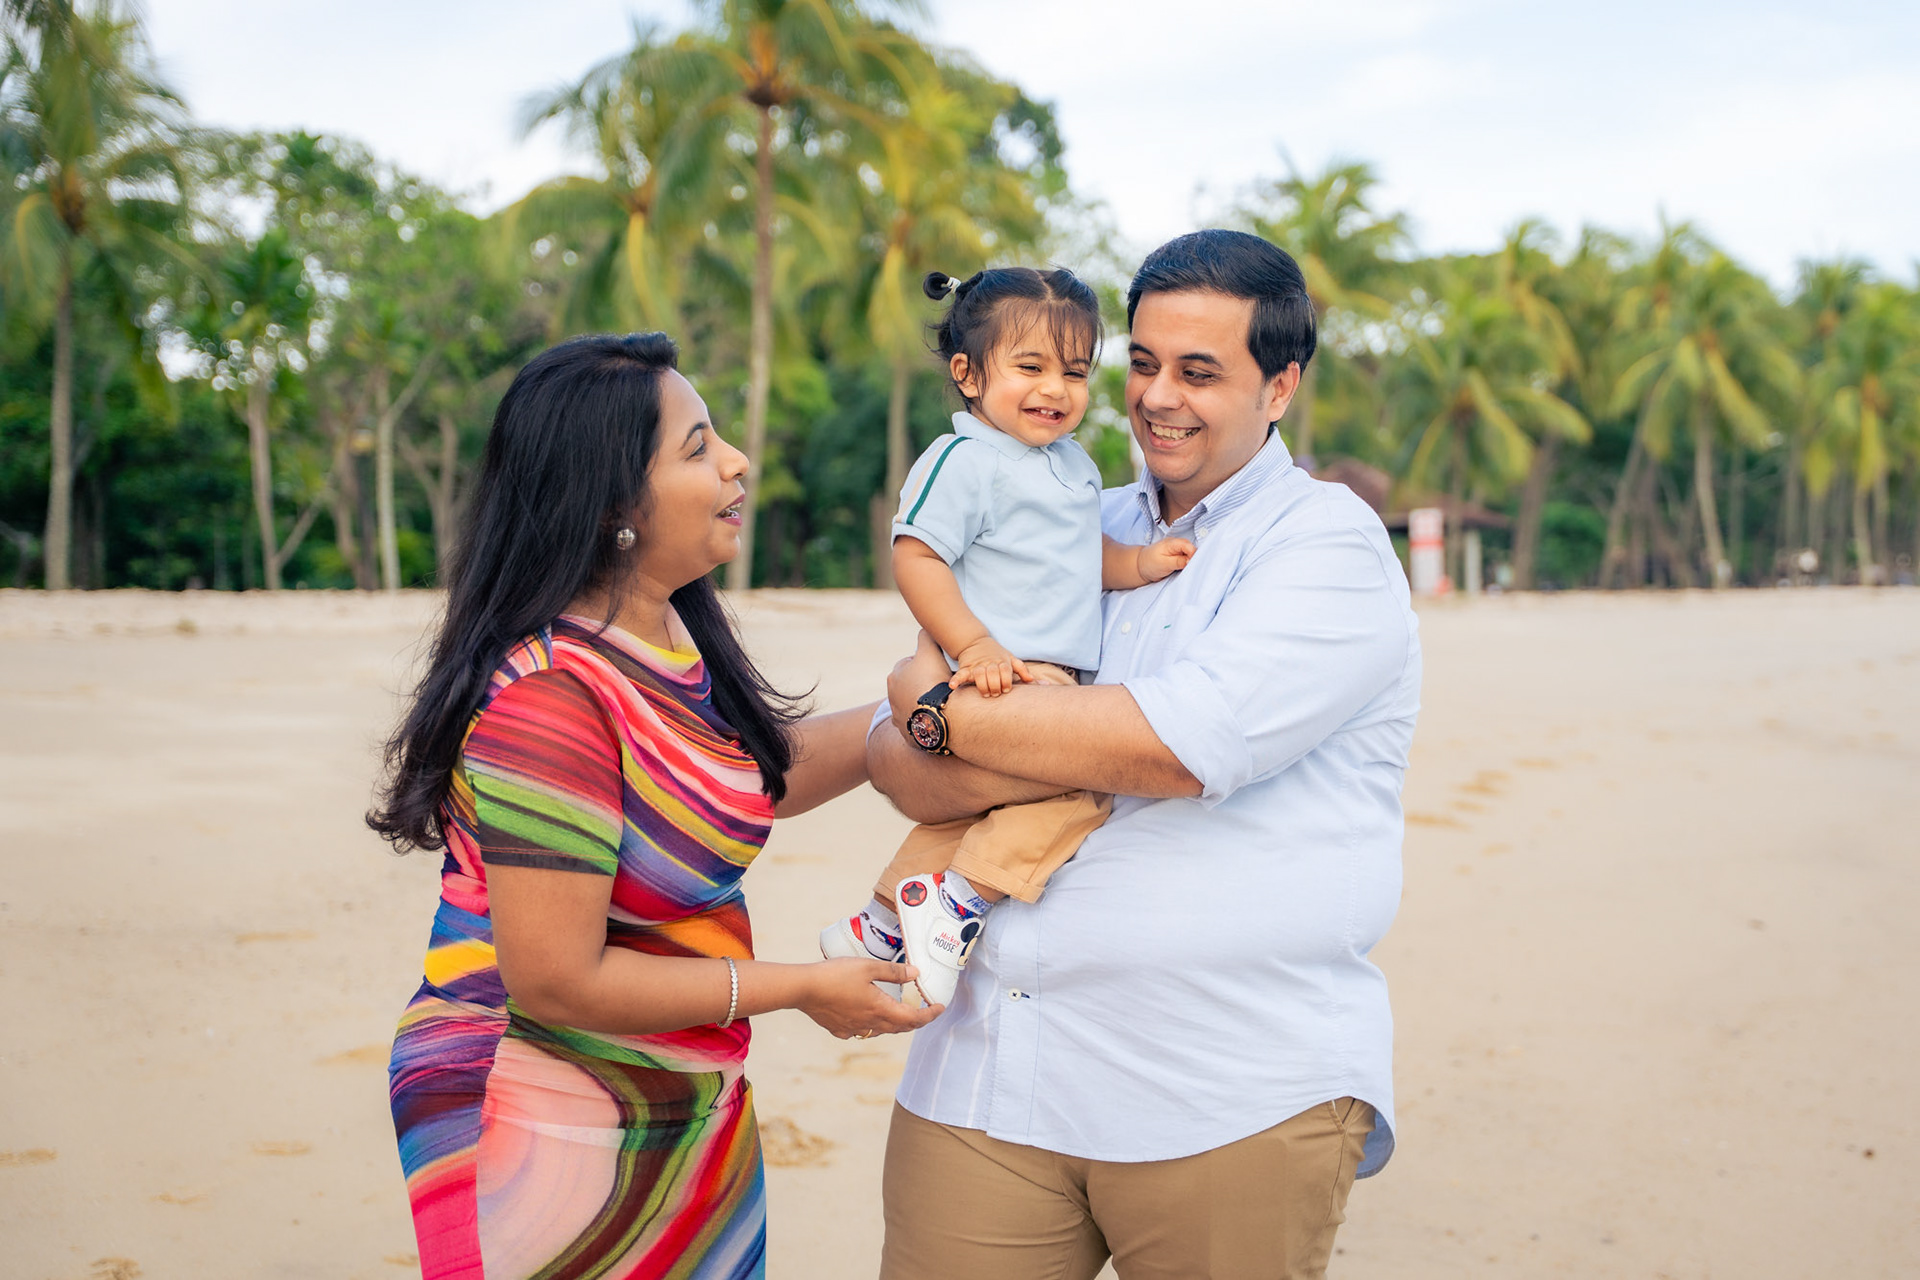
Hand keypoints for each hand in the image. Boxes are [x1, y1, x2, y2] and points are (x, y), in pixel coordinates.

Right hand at [799, 957, 942, 1038]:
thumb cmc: (836, 975)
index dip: (930, 1015)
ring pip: (881, 1031)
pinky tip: (866, 1016)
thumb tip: (916, 973)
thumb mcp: (868, 966)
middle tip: (925, 1011)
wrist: (804, 989)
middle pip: (900, 1027)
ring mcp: (853, 1029)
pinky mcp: (839, 1029)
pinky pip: (861, 1031)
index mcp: (880, 1009)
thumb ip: (894, 971)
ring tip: (899, 1013)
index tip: (940, 1008)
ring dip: (895, 1024)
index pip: (913, 1018)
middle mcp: (870, 1023)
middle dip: (916, 1021)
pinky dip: (870, 1025)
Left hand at [887, 630, 953, 734]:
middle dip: (923, 684)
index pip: (910, 664)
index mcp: (894, 676)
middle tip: (942, 686)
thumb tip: (924, 627)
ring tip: (943, 704)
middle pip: (910, 686)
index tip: (940, 668)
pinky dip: (927, 721)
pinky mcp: (908, 734)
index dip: (926, 664)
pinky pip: (919, 724)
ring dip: (924, 703)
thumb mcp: (930, 652)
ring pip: (914, 705)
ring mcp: (899, 717)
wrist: (940, 716)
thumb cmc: (934, 681)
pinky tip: (939, 719)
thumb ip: (926, 637)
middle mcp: (892, 697)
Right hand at [950, 637, 1031, 697]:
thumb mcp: (1010, 659)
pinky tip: (953, 686)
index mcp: (1002, 661)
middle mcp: (989, 663)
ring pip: (979, 675)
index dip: (1006, 681)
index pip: (1006, 671)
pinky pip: (960, 674)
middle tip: (996, 693)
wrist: (975, 642)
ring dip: (982, 686)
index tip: (1006, 689)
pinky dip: (956, 680)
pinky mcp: (965, 668)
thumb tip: (1033, 681)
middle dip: (995, 686)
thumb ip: (1022, 669)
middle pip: (993, 674)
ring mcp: (977, 666)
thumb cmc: (997, 654)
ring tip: (985, 693)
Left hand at [1138, 536, 1195, 582]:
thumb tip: (1191, 560)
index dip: (1193, 554)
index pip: (1188, 545)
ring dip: (1191, 561)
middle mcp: (1176, 544)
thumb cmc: (1149, 564)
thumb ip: (1178, 562)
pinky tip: (1186, 569)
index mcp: (1172, 543)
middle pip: (1191, 549)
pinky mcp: (1177, 556)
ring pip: (1189, 554)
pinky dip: (1187, 563)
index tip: (1192, 565)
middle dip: (1194, 558)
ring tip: (1188, 570)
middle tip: (1191, 569)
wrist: (1140, 566)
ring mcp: (1177, 550)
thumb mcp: (1164, 564)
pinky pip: (1186, 558)